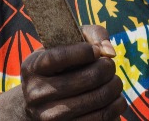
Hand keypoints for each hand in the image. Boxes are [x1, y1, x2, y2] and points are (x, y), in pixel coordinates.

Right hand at [0, 25, 126, 120]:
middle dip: (108, 68)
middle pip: (89, 78)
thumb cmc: (59, 68)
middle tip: (110, 66)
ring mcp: (49, 117)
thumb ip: (90, 35)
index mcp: (33, 67)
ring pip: (98, 100)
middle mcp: (36, 94)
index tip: (96, 51)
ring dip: (115, 88)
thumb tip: (109, 52)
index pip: (59, 57)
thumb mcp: (64, 45)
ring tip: (115, 82)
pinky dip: (115, 108)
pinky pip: (101, 120)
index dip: (85, 51)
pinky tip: (114, 100)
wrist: (39, 106)